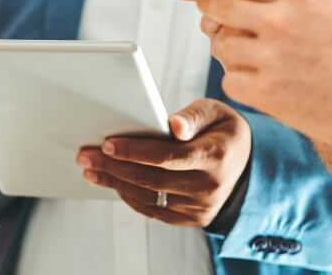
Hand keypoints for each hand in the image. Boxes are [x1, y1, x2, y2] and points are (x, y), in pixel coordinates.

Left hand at [76, 99, 250, 227]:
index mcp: (215, 156)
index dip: (133, 151)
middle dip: (112, 166)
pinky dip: (129, 197)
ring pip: (148, 197)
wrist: (246, 166)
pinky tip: (112, 183)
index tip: (107, 144)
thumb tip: (174, 125)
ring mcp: (201, 207)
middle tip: (85, 155)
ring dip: (114, 183)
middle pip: (150, 178)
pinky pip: (154, 211)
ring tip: (90, 169)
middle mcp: (209, 186)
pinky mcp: (193, 219)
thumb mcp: (215, 112)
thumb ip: (192, 115)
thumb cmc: (222, 132)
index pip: (166, 156)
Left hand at [160, 0, 331, 162]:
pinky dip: (242, 79)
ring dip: (232, 48)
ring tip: (268, 56)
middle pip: (217, 7)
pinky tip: (272, 80)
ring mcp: (270, 58)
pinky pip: (229, 77)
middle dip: (214, 10)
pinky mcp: (264, 93)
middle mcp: (280, 20)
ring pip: (220, 44)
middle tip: (223, 17)